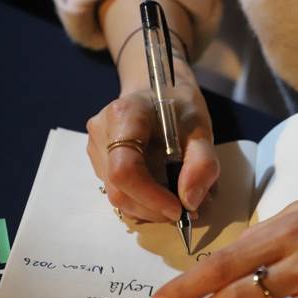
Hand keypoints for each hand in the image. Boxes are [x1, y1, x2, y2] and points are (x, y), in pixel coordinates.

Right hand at [86, 64, 218, 222]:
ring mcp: (95, 147)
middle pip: (119, 189)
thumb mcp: (201, 130)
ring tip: (178, 198)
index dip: (151, 197)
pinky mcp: (98, 160)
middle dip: (154, 208)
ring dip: (150, 208)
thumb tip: (189, 202)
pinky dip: (143, 201)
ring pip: (117, 195)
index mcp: (124, 116)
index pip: (125, 169)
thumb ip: (201, 164)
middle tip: (186, 209)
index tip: (179, 208)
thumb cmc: (179, 106)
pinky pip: (118, 191)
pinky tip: (162, 192)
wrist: (157, 88)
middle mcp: (101, 132)